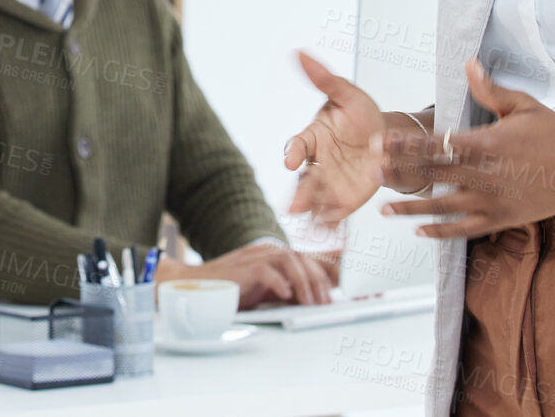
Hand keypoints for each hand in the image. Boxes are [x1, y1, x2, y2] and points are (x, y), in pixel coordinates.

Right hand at [155, 243, 340, 308]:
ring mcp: (256, 256)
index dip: (337, 265)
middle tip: (331, 302)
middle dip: (323, 280)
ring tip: (312, 303)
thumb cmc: (232, 290)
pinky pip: (266, 270)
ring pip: (291, 261)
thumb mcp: (268, 291)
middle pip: (306, 258)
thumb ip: (290, 290)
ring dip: (306, 283)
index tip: (358, 277)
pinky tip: (286, 295)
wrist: (196, 285)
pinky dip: (280, 282)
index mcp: (278, 257)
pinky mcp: (244, 267)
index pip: (312, 257)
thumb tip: (316, 299)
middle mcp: (270, 252)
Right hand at [284, 53, 435, 227]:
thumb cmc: (360, 114)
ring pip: (316, 200)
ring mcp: (330, 184)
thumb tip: (300, 52)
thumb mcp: (348, 94)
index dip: (292, 152)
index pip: (297, 145)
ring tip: (313, 225)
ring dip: (313, 212)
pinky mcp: (345, 200)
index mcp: (313, 138)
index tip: (290, 160)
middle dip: (300, 193)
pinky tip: (334, 230)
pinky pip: (336, 212)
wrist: (385, 139)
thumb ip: (325, 79)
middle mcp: (316, 163)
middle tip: (294, 207)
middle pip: (304, 179)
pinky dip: (333, 221)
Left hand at [383, 58, 554, 238]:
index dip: (406, 144)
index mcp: (487, 143)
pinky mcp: (502, 219)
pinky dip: (441, 232)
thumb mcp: (523, 105)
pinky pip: (465, 229)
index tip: (381, 143)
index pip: (438, 143)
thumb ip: (489, 89)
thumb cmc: (553, 133)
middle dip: (400, 173)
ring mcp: (492, 200)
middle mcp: (485, 174)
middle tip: (370, 172)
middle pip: (434, 174)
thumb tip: (468, 63)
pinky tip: (418, 231)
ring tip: (383, 209)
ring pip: (444, 207)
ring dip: (412, 207)